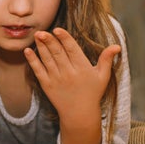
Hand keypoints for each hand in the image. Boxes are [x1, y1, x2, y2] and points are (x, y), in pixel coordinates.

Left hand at [24, 27, 119, 143]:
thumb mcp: (103, 77)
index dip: (64, 39)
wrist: (79, 113)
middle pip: (57, 53)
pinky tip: (27, 51)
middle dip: (49, 41)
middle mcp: (68, 72)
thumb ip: (107, 60)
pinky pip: (38, 70)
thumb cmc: (92, 93)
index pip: (72, 49)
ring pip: (47, 59)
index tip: (57, 30)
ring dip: (40, 47)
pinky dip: (32, 61)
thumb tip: (117, 46)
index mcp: (82, 68)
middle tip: (41, 31)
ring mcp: (56, 79)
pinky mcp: (46, 85)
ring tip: (36, 36)